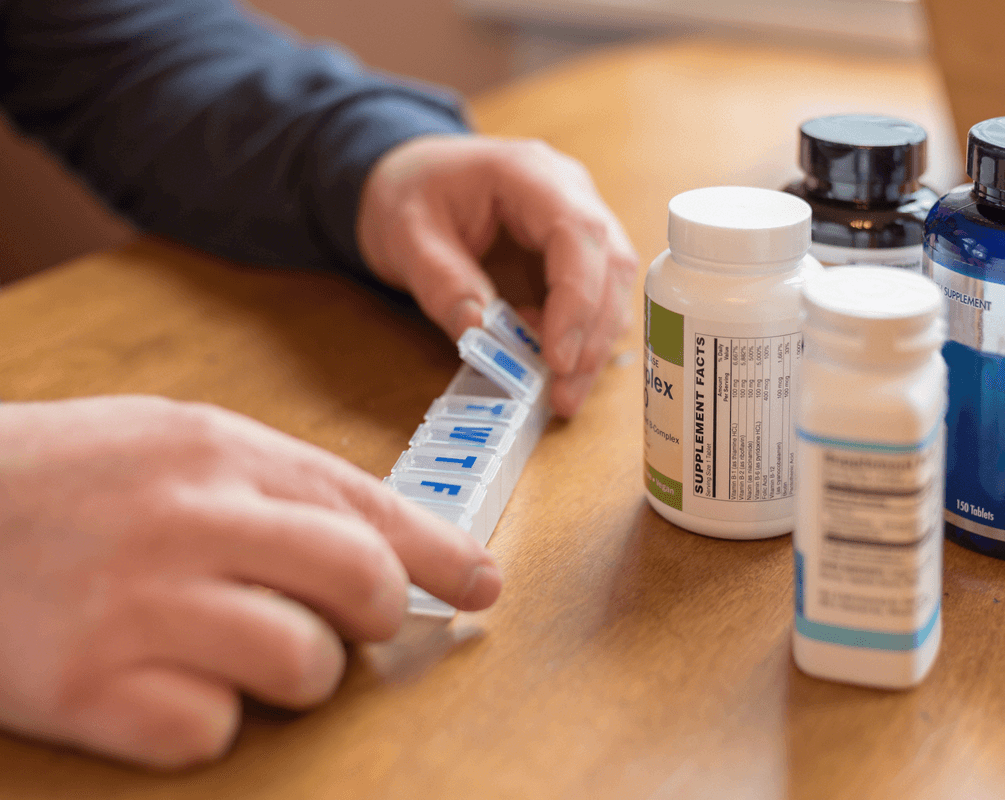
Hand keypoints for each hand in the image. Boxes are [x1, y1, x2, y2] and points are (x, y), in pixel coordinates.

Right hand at [0, 396, 500, 767]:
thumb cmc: (67, 480)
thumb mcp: (179, 445)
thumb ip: (282, 488)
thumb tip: (389, 547)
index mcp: (221, 452)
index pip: (369, 507)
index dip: (443, 554)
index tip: (484, 586)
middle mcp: (190, 521)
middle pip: (360, 584)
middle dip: (377, 615)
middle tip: (351, 623)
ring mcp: (140, 606)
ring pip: (304, 667)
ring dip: (294, 673)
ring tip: (236, 649)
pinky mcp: (90, 690)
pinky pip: (213, 731)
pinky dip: (205, 719)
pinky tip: (164, 683)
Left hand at [357, 134, 639, 416]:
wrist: (412, 177)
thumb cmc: (410, 194)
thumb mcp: (406, 235)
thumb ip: (440, 281)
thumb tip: (477, 332)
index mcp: (530, 173)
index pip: (578, 233)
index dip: (577, 298)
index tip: (558, 357)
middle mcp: (572, 192)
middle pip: (611, 263)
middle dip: (593, 335)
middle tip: (565, 394)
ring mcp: (582, 221)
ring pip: (614, 287)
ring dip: (594, 346)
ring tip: (561, 395)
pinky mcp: (579, 255)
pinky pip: (598, 300)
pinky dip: (583, 340)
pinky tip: (554, 371)